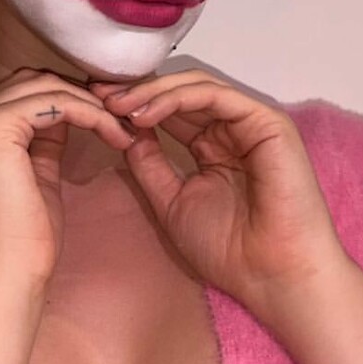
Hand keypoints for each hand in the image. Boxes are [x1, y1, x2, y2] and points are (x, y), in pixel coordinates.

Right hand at [0, 69, 133, 291]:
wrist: (2, 281)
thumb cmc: (19, 243)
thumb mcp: (33, 176)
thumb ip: (41, 139)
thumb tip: (68, 108)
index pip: (17, 95)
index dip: (65, 101)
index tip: (106, 120)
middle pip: (27, 82)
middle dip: (78, 95)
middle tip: (119, 119)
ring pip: (41, 86)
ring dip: (88, 103)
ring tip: (122, 129)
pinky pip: (52, 102)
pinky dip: (89, 113)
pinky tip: (114, 134)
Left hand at [88, 69, 348, 314]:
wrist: (272, 275)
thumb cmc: (229, 250)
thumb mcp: (172, 202)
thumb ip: (150, 165)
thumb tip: (123, 131)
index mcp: (215, 148)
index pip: (171, 114)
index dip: (132, 107)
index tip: (90, 107)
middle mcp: (233, 129)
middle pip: (180, 94)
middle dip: (136, 91)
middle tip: (94, 94)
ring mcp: (252, 123)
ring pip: (196, 87)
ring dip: (151, 93)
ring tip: (114, 104)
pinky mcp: (267, 121)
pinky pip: (215, 96)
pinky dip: (177, 99)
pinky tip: (144, 114)